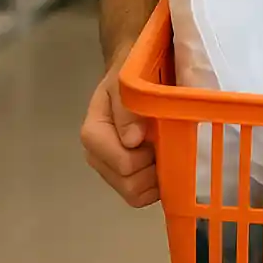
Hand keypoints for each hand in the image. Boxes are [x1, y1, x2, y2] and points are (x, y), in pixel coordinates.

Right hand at [80, 49, 158, 207]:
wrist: (132, 69)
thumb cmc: (130, 73)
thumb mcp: (126, 80)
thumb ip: (126, 109)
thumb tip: (132, 141)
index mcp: (94, 133)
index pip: (123, 164)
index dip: (146, 157)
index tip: (160, 135)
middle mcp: (98, 156)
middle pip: (129, 184)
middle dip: (153, 169)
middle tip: (167, 143)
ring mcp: (111, 167)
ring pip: (136, 192)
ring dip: (156, 175)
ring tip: (166, 148)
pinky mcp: (126, 173)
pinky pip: (142, 193)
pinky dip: (157, 182)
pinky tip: (165, 159)